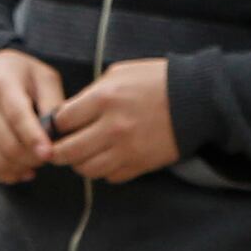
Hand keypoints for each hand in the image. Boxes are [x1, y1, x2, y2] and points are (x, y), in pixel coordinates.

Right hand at [0, 51, 66, 181]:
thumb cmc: (22, 76)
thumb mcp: (45, 78)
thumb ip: (54, 103)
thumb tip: (57, 135)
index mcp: (1, 83)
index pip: (17, 116)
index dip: (33, 138)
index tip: (48, 154)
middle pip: (8, 145)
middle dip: (33, 158)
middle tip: (48, 155)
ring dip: (21, 168)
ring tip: (35, 160)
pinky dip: (7, 174)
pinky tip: (21, 167)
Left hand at [46, 59, 180, 181]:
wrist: (195, 100)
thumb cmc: (157, 81)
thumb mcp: (119, 73)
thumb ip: (92, 93)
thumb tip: (71, 113)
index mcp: (103, 99)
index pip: (61, 121)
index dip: (55, 125)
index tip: (57, 126)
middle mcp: (111, 127)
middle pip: (67, 151)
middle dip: (56, 152)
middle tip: (55, 150)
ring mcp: (125, 150)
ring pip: (86, 169)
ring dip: (79, 163)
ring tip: (82, 154)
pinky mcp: (139, 165)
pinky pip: (110, 177)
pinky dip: (104, 170)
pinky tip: (107, 158)